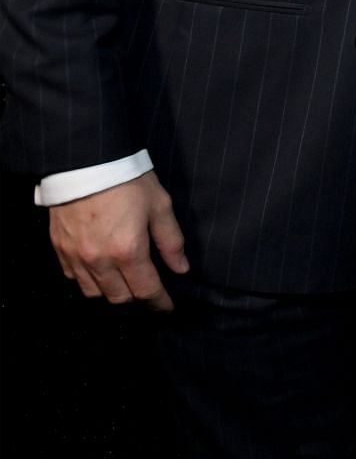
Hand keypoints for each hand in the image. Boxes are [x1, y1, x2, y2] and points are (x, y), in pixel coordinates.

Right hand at [47, 170, 189, 309]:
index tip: (168, 308)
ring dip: (113, 292)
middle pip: (120, 297)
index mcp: (128, 250)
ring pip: (94, 293)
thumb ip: (171, 241)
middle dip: (138, 298)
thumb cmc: (128, 180)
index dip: (160, 302)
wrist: (87, 161)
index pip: (146, 290)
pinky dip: (89, 281)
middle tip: (149, 289)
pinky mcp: (60, 249)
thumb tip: (181, 268)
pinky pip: (74, 278)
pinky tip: (101, 270)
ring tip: (126, 282)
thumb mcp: (159, 206)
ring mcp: (76, 256)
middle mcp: (99, 260)